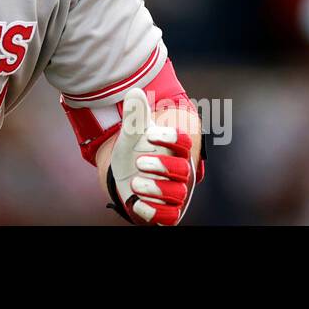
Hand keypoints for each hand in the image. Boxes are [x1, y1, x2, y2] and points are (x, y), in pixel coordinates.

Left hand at [105, 88, 197, 225]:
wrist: (125, 176)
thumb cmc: (135, 151)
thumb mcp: (132, 134)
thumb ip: (135, 115)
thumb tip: (134, 91)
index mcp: (174, 149)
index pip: (183, 141)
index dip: (170, 136)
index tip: (149, 134)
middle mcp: (179, 171)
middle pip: (182, 169)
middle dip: (161, 165)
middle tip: (139, 161)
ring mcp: (174, 193)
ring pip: (177, 193)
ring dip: (156, 188)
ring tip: (135, 181)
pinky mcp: (167, 212)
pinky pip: (169, 216)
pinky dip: (154, 211)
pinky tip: (137, 202)